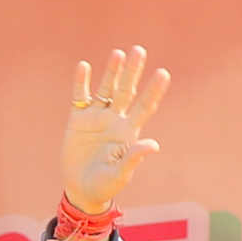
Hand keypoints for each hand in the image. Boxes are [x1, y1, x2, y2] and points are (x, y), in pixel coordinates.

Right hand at [60, 46, 169, 221]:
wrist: (81, 190)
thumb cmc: (105, 186)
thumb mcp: (120, 175)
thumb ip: (133, 159)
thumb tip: (154, 145)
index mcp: (128, 132)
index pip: (145, 106)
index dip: (154, 90)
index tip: (163, 73)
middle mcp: (115, 120)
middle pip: (126, 91)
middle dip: (133, 72)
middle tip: (139, 50)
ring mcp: (96, 117)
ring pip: (106, 89)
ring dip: (111, 72)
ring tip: (118, 54)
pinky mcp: (78, 119)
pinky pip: (80, 97)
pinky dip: (81, 83)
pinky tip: (84, 67)